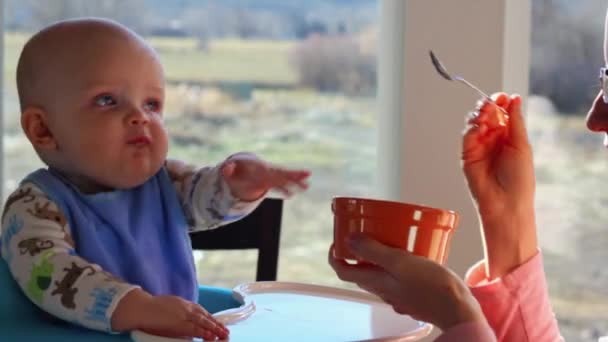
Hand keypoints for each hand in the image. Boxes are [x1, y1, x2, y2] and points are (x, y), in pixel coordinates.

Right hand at [111, 289, 228, 339]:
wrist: (141, 308)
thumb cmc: (151, 309)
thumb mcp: (169, 306)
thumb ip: (179, 312)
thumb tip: (185, 321)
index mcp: (184, 303)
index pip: (201, 311)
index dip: (210, 317)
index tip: (218, 323)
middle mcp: (186, 308)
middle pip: (205, 316)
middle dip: (216, 324)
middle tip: (225, 331)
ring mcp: (183, 315)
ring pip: (203, 322)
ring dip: (214, 329)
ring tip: (223, 334)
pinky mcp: (179, 323)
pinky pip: (195, 329)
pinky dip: (204, 332)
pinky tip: (211, 336)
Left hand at [221, 153, 310, 201]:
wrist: (240, 168)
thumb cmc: (236, 169)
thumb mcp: (230, 170)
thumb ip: (228, 169)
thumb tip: (225, 168)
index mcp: (261, 168)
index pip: (273, 170)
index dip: (281, 172)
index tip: (289, 173)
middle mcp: (268, 171)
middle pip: (284, 173)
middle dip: (295, 174)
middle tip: (308, 174)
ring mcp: (271, 177)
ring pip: (285, 179)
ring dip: (295, 182)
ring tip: (307, 186)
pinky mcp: (270, 183)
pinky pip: (280, 186)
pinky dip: (286, 190)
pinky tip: (292, 195)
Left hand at [329, 235, 483, 331]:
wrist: (459, 310)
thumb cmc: (433, 287)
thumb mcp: (401, 262)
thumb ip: (374, 252)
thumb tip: (349, 240)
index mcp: (376, 283)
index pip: (343, 272)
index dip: (335, 256)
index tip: (337, 240)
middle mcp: (384, 292)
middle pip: (359, 273)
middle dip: (355, 254)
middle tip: (361, 235)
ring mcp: (398, 295)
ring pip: (378, 275)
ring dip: (375, 258)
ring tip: (385, 239)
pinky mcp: (413, 295)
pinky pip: (396, 278)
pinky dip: (394, 265)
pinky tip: (409, 254)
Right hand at [462, 93, 537, 278]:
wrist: (505, 204)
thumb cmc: (519, 180)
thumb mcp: (522, 145)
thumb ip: (515, 121)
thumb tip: (515, 99)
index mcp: (510, 138)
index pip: (504, 114)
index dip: (502, 103)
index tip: (504, 96)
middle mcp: (494, 141)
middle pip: (488, 115)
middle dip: (490, 106)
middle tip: (493, 101)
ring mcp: (480, 147)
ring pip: (476, 123)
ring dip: (481, 115)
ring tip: (487, 113)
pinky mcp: (467, 155)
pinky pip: (468, 136)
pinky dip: (472, 128)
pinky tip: (480, 126)